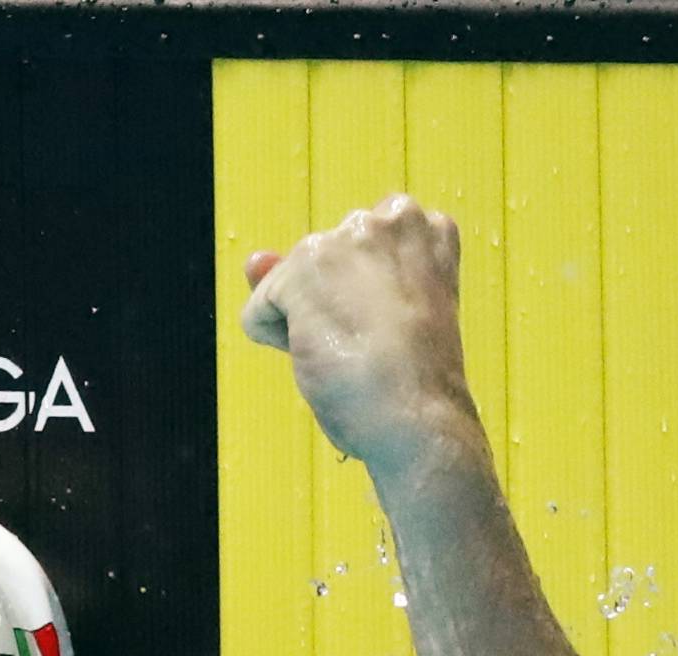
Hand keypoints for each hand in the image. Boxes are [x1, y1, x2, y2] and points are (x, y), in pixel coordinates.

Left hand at [241, 194, 471, 472]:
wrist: (419, 416)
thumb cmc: (408, 379)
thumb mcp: (376, 312)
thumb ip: (313, 276)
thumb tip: (253, 258)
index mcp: (424, 226)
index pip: (352, 258)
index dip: (360, 302)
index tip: (394, 329)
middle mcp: (387, 217)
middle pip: (314, 268)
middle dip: (326, 308)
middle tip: (375, 345)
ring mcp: (344, 239)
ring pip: (284, 288)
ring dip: (303, 326)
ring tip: (354, 349)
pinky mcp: (305, 267)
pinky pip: (257, 314)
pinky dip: (275, 344)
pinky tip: (322, 356)